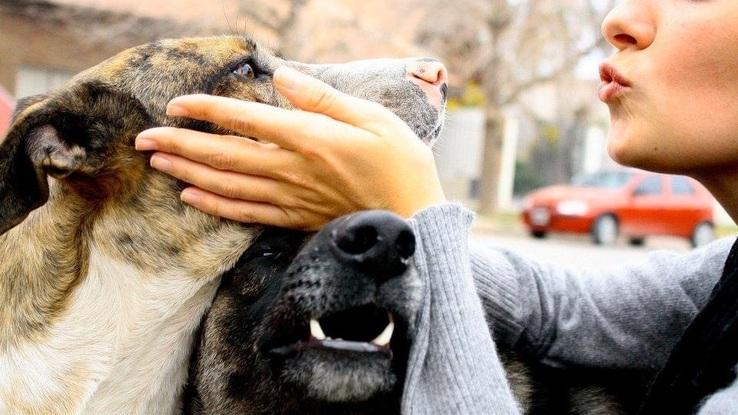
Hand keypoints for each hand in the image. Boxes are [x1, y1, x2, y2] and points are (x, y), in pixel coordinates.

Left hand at [134, 66, 445, 229]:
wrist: (415, 221)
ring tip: (157, 162)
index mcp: (310, 138)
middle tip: (143, 138)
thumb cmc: (401, 165)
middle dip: (180, 144)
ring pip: (227, 185)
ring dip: (188, 172)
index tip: (176, 104)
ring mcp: (291, 198)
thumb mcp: (374, 119)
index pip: (246, 120)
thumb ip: (324, 99)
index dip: (206, 111)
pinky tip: (191, 198)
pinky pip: (246, 214)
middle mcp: (292, 169)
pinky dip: (215, 206)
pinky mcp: (296, 219)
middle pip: (224, 155)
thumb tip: (284, 78)